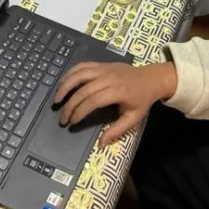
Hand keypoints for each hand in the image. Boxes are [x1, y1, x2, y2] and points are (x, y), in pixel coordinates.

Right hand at [55, 61, 177, 146]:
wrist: (151, 78)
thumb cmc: (142, 99)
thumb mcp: (134, 118)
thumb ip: (117, 130)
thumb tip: (100, 144)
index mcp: (118, 92)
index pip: (93, 101)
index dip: (80, 112)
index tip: (72, 122)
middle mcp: (108, 78)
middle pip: (83, 90)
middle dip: (69, 105)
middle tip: (62, 118)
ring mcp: (103, 69)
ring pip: (79, 74)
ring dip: (65, 86)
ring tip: (56, 99)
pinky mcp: (100, 64)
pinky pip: (82, 66)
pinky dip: (70, 73)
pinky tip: (63, 83)